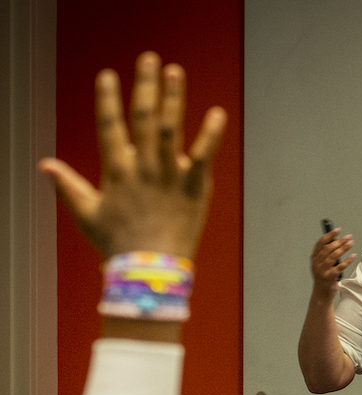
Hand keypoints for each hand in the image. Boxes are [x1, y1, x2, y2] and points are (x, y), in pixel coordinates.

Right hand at [38, 52, 226, 258]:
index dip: (108, 99)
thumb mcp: (87, 214)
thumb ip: (69, 186)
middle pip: (143, 118)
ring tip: (175, 71)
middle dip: (145, 86)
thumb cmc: (118, 245)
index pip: (109, 125)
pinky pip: (205, 156)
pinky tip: (218, 114)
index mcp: (116, 170)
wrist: (150, 271)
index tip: (108, 75)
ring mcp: (170, 176)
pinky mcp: (194, 187)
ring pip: (171, 129)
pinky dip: (211, 135)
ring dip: (174, 98)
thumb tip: (45, 166)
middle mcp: (143, 167)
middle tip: (149, 58)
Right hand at [311, 228, 355, 293]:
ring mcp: (322, 271)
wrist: (321, 294)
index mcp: (314, 259)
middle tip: (348, 237)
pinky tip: (353, 255)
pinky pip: (340, 267)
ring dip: (343, 248)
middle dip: (339, 241)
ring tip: (350, 243)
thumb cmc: (324, 278)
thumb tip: (338, 242)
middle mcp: (316, 264)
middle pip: (328, 249)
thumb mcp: (322, 265)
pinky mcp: (329, 277)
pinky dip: (347, 260)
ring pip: (333, 256)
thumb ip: (326, 255)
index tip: (337, 230)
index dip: (329, 235)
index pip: (320, 243)